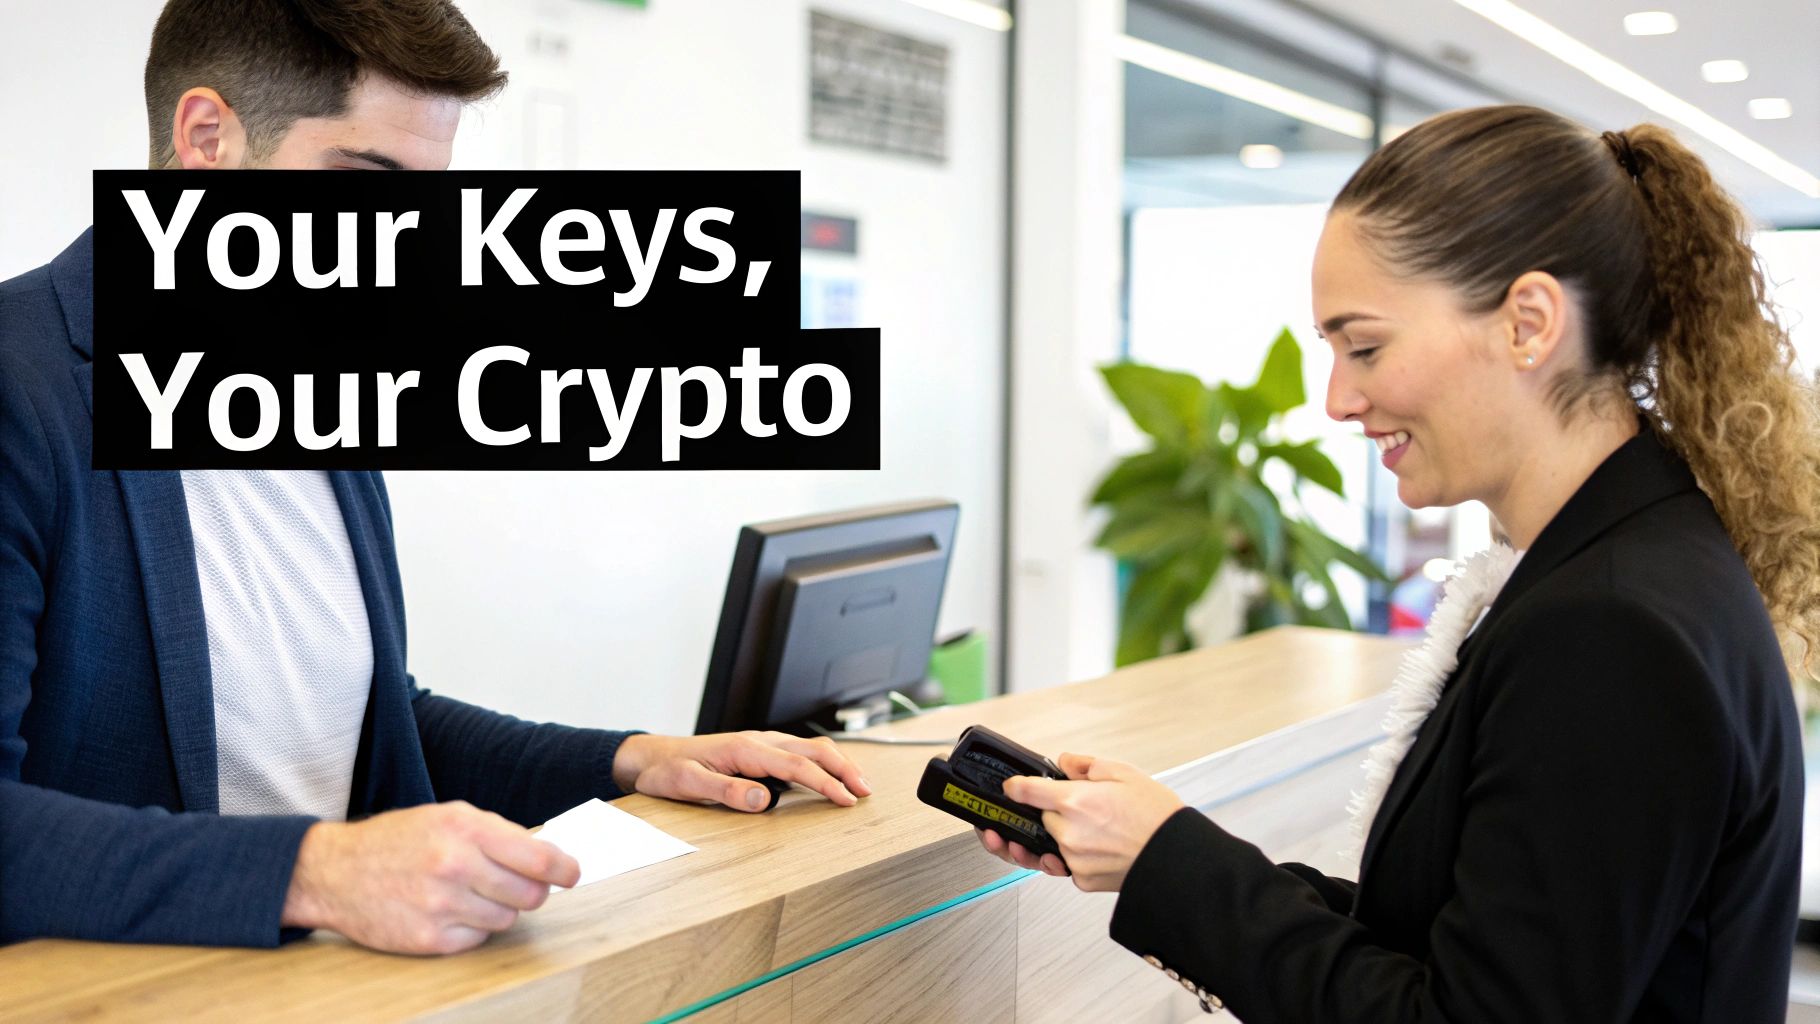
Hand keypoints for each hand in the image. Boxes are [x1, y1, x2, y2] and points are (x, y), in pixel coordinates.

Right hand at [281, 800, 579, 954]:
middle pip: (530, 894)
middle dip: (530, 891)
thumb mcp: (448, 817)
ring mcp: (441, 905)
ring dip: (499, 910)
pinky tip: (449, 911)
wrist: (335, 871)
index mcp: (465, 829)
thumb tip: (548, 858)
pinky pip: (478, 939)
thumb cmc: (398, 840)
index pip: (538, 858)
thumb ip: (497, 834)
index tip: (571, 874)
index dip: (563, 869)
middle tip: (515, 884)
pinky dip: (472, 929)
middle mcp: (455, 866)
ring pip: (507, 919)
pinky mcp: (429, 939)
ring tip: (471, 894)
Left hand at [611, 731, 870, 811]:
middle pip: (813, 749)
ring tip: (857, 784)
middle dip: (844, 769)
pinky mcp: (758, 749)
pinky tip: (829, 775)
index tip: (847, 799)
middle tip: (866, 791)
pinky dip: (822, 762)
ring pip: (809, 747)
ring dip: (837, 764)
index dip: (826, 783)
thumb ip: (726, 791)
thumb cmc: (667, 771)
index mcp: (745, 749)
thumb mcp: (689, 785)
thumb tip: (764, 800)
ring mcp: (760, 743)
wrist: (651, 756)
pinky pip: (798, 751)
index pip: (797, 765)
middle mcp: (757, 741)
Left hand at [974, 752, 1184, 891]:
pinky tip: (1100, 846)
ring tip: (1095, 829)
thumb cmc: (1157, 816)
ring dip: (1064, 834)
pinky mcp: (1082, 880)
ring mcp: (1073, 859)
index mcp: (1075, 801)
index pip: (1026, 791)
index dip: (1016, 786)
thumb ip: (1086, 765)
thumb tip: (1065, 764)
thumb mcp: (1124, 773)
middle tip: (1082, 807)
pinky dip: (1077, 855)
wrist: (1177, 856)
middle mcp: (1069, 832)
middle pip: (1042, 817)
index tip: (1013, 786)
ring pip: (1053, 842)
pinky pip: (1067, 864)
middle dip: (1054, 811)